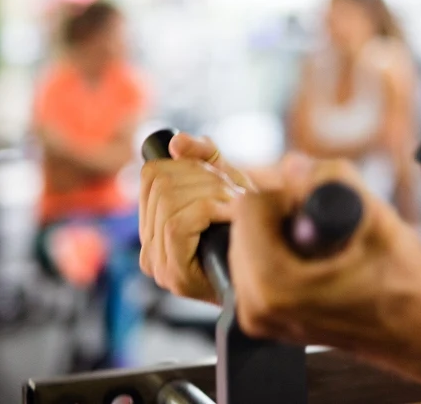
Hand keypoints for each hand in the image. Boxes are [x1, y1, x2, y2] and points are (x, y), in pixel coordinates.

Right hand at [140, 133, 251, 301]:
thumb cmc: (249, 229)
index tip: (217, 173)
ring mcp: (157, 263)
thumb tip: (176, 142)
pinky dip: (209, 210)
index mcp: (154, 225)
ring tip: (235, 204)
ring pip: (169, 199)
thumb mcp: (226, 186)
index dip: (187, 163)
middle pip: (161, 183)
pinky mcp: (172, 274)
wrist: (272, 278)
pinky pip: (178, 223)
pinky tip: (230, 215)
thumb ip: (204, 159)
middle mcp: (148, 247)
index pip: (152, 174)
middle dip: (204, 177)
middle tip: (232, 191)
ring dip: (211, 193)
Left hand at [228, 155, 420, 354]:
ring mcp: (256, 317)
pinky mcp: (261, 319)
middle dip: (279, 212)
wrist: (411, 327)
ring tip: (319, 244)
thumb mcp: (376, 219)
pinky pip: (252, 264)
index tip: (316, 204)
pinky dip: (277, 251)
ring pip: (246, 243)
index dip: (287, 194)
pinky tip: (311, 259)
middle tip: (321, 224)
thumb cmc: (399, 281)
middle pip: (244, 225)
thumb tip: (293, 164)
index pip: (250, 208)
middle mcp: (256, 306)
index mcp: (275, 284)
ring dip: (277, 230)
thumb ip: (332, 181)